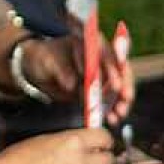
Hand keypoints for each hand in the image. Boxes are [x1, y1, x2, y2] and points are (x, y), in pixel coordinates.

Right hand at [0, 128, 118, 163]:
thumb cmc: (17, 161)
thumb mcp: (47, 139)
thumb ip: (72, 141)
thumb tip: (91, 142)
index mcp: (72, 143)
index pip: (105, 138)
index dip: (105, 140)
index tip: (104, 143)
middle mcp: (79, 163)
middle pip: (109, 159)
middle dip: (106, 157)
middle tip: (101, 158)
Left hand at [11, 35, 133, 123]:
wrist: (38, 69)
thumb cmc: (44, 58)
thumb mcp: (49, 61)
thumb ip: (62, 70)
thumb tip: (72, 85)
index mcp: (91, 44)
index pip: (108, 55)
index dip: (114, 70)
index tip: (116, 85)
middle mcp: (101, 59)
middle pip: (120, 72)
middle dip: (124, 87)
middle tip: (125, 100)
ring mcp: (101, 76)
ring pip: (119, 88)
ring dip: (121, 102)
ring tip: (119, 114)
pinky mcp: (98, 91)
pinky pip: (110, 101)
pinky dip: (112, 110)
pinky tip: (112, 119)